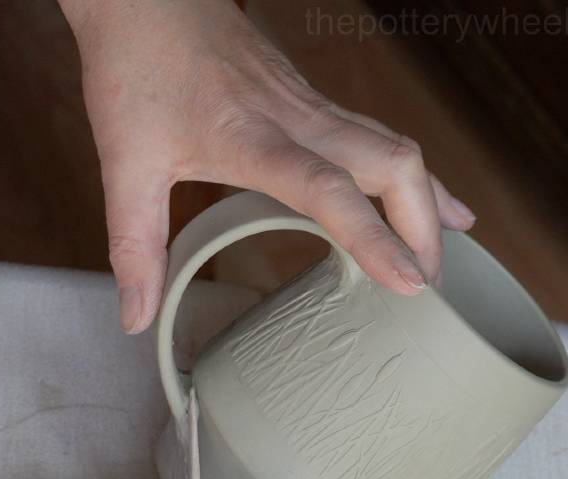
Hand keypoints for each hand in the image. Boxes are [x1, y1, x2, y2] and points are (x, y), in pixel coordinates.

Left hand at [59, 0, 475, 332]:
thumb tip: (133, 319)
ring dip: (427, 202)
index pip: (328, 190)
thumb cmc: (137, 71)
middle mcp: (299, 120)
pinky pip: (382, 139)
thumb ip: (134, 245)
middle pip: (393, 165)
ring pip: (397, 149)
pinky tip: (431, 200)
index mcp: (253, 137)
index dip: (374, 237)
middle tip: (427, 288)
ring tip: (443, 255)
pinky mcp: (317, 103)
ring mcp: (314, 107)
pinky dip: (413, 177)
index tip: (410, 284)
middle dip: (422, 229)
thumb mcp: (124, 164)